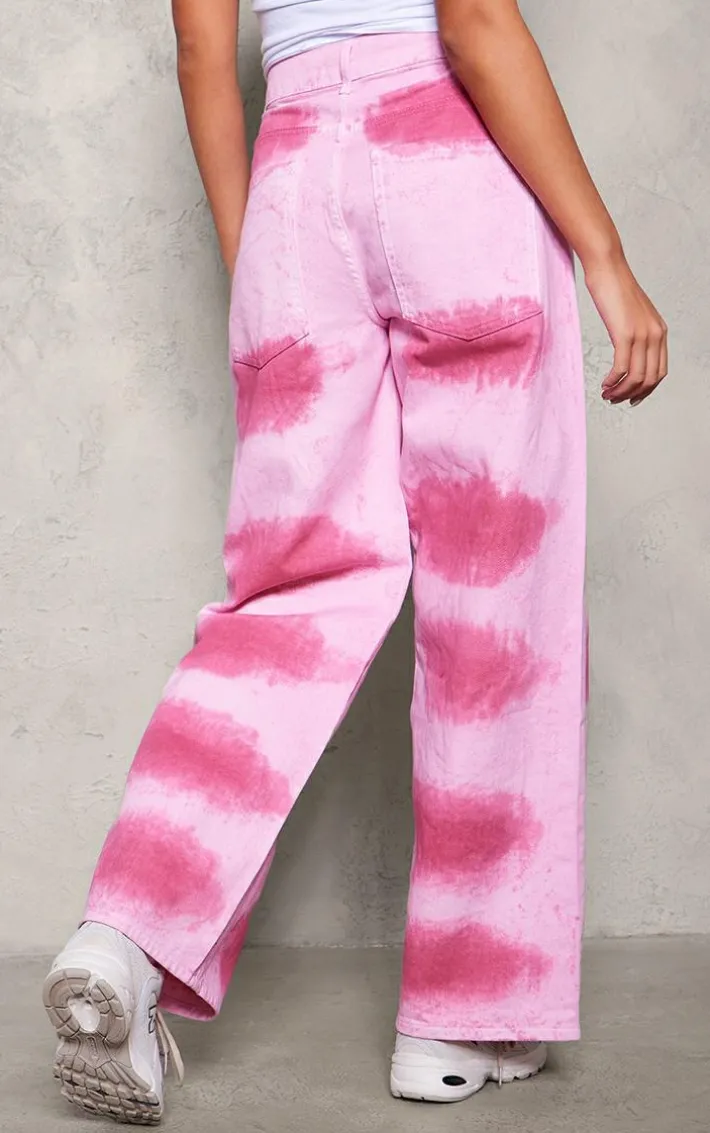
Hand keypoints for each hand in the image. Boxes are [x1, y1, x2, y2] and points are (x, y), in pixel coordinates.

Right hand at [584, 252, 667, 405]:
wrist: (607, 268)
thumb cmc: (615, 288)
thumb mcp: (633, 314)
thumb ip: (636, 332)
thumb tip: (629, 350)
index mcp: (659, 331)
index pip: (659, 372)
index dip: (645, 391)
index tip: (629, 397)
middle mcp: (655, 334)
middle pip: (650, 380)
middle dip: (631, 395)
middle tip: (614, 399)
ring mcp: (641, 335)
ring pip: (636, 378)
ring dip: (620, 391)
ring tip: (607, 394)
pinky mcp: (625, 334)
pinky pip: (622, 368)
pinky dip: (613, 381)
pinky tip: (605, 383)